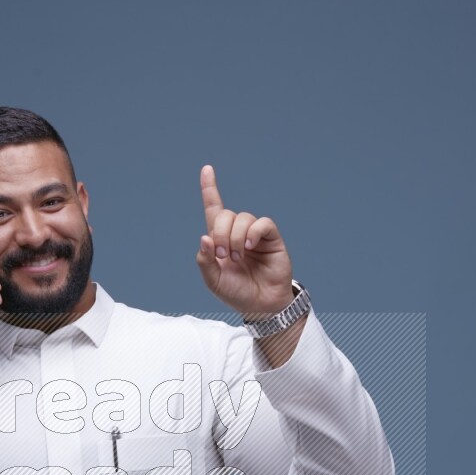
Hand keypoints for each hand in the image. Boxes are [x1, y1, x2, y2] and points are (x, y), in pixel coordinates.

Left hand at [195, 165, 293, 320]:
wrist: (260, 305)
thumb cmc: (237, 293)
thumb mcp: (213, 281)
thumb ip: (204, 261)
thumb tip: (205, 237)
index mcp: (220, 240)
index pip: (214, 210)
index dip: (210, 189)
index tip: (207, 169)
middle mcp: (237, 233)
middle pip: (225, 214)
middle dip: (220, 233)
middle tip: (223, 255)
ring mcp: (255, 235)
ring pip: (242, 218)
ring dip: (235, 237)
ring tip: (237, 257)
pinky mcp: (271, 238)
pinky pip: (262, 223)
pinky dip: (253, 232)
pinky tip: (249, 247)